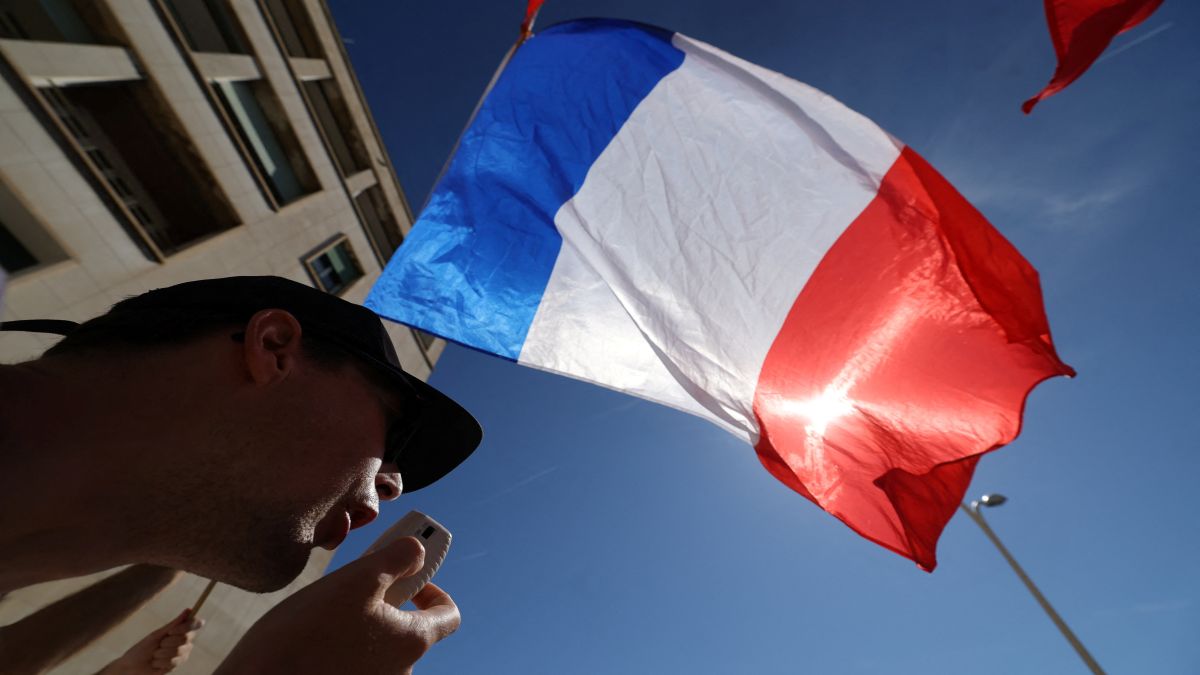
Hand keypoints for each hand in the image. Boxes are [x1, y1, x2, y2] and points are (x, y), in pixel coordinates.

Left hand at [102, 609, 203, 673]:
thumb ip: (174, 624)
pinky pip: (173, 662)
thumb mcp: (157, 635)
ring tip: (155, 655)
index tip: (171, 631)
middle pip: (186, 638)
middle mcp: (185, 642)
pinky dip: (160, 662)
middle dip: (167, 642)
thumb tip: (189, 610)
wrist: (132, 666)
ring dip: (162, 653)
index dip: (185, 627)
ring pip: (178, 651)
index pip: (194, 624)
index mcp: (181, 631)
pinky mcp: (177, 665)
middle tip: (158, 645)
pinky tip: (156, 663)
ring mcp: (182, 654)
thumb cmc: (143, 649)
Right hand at [215, 537, 459, 674]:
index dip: (434, 590)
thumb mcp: (357, 579)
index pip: (448, 615)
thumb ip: (397, 559)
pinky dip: (345, 646)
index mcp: (412, 642)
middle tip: (355, 589)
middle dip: (388, 604)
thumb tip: (417, 553)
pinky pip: (357, 663)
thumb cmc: (306, 633)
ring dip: (363, 624)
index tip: (412, 577)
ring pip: (380, 647)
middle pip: (409, 631)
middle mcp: (400, 671)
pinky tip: (315, 637)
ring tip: (326, 614)